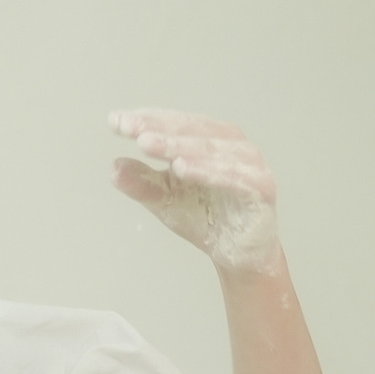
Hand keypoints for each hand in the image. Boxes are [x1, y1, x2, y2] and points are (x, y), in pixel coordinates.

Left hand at [109, 109, 281, 274]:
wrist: (236, 253)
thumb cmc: (205, 218)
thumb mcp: (164, 200)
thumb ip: (142, 183)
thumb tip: (114, 167)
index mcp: (209, 138)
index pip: (174, 123)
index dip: (146, 119)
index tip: (115, 121)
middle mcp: (231, 144)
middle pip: (191, 131)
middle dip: (158, 128)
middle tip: (129, 128)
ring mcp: (249, 163)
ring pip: (209, 150)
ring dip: (177, 146)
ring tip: (147, 144)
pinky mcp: (261, 186)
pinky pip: (231, 176)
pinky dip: (206, 171)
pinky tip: (181, 168)